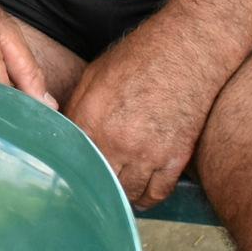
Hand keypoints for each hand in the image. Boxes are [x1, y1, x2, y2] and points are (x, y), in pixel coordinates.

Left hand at [62, 23, 230, 207]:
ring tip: (118, 191)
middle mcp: (116, 141)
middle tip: (95, 187)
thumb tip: (65, 131)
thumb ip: (78, 108)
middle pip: (100, 181)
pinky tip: (141, 194)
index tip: (73, 177)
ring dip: (122, 195)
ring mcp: (147, 153)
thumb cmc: (140, 58)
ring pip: (128, 193)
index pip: (73, 160)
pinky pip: (157, 193)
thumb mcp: (95, 76)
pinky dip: (148, 198)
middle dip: (97, 184)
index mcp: (91, 119)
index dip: (72, 170)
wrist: (185, 52)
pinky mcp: (175, 158)